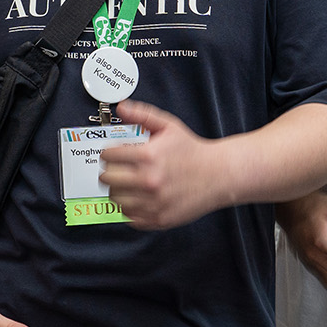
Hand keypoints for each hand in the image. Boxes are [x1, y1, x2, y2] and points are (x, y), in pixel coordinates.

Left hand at [99, 100, 225, 229]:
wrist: (218, 174)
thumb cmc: (193, 152)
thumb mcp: (169, 126)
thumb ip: (143, 115)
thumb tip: (123, 108)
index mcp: (148, 156)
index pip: (109, 156)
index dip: (108, 152)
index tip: (112, 154)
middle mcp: (149, 180)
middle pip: (107, 178)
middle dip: (109, 170)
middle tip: (116, 168)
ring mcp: (153, 202)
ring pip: (115, 199)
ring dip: (117, 190)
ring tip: (125, 183)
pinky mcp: (158, 218)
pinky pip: (129, 217)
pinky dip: (129, 208)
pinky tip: (136, 198)